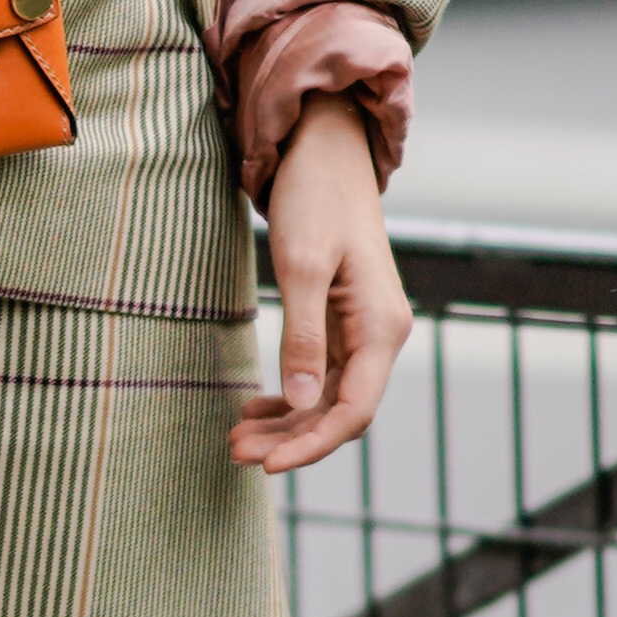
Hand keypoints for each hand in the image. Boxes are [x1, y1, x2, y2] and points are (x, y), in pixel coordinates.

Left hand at [230, 95, 409, 474]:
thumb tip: (299, 402)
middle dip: (290, 440)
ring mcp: (363, 333)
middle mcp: (380, 337)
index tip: (268, 465)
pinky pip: (320, 377)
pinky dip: (289, 397)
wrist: (326, 151)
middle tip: (234, 452)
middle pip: (340, 412)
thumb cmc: (315, 199)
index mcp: (381, 327)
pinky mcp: (342, 324)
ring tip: (236, 440)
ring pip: (327, 399)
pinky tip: (255, 409)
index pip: (353, 410)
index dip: (312, 444)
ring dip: (286, 424)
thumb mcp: (300, 266)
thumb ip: (302, 336)